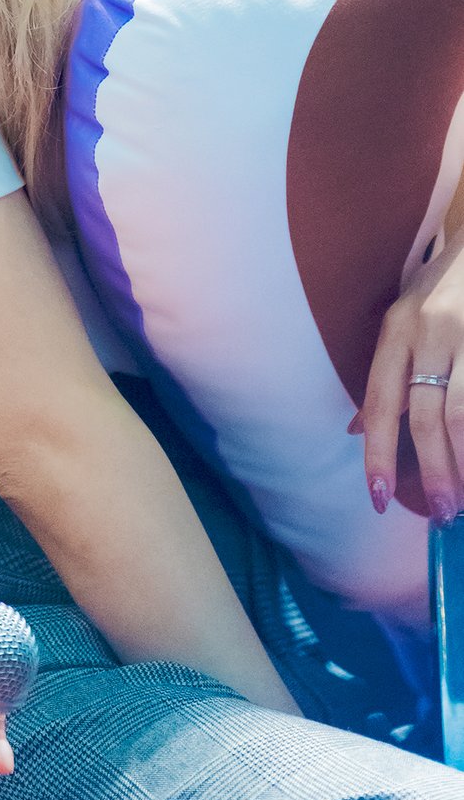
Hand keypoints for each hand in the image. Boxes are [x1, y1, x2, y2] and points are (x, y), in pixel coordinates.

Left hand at [355, 221, 463, 524]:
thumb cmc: (441, 288)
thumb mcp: (403, 320)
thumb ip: (386, 376)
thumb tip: (356, 432)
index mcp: (398, 329)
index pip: (382, 402)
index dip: (378, 453)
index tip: (378, 499)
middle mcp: (433, 331)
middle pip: (429, 415)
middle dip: (435, 470)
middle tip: (443, 511)